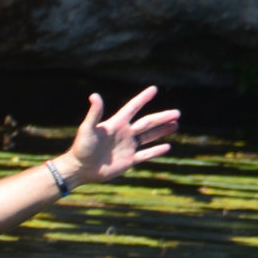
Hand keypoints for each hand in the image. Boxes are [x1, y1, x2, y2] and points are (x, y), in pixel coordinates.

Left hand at [64, 86, 179, 184]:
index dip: (142, 98)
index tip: (154, 89)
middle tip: (177, 113)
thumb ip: (94, 113)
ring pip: (149, 137)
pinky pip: (145, 154)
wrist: (80, 168)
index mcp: (116, 124)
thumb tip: (94, 95)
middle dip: (162, 117)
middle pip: (147, 123)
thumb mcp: (87, 129)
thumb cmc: (81, 147)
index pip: (132, 108)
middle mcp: (124, 133)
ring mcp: (128, 147)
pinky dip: (156, 151)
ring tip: (175, 125)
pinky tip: (167, 147)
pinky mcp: (128, 160)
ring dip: (162, 131)